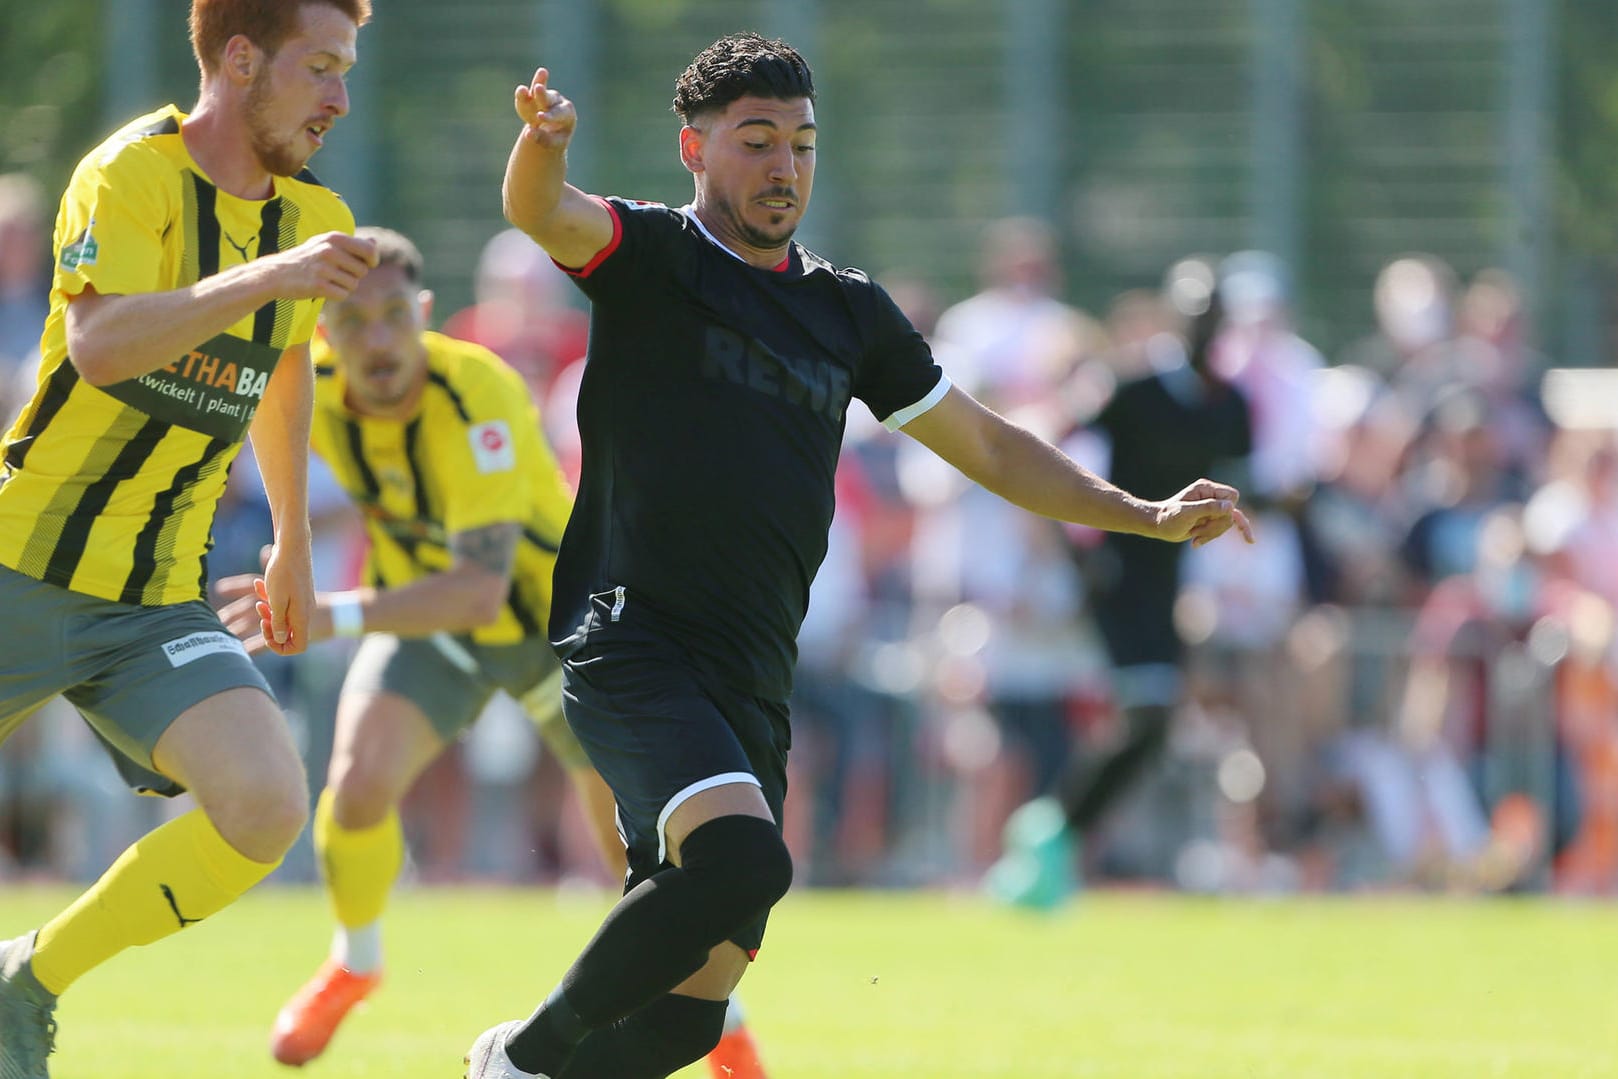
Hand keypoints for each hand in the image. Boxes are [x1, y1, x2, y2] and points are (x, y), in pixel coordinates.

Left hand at [255, 536, 315, 655]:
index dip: (281, 647)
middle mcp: (305, 613)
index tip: (267, 635)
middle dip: (271, 629)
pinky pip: (286, 607)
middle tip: (262, 616)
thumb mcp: (278, 600)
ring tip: (260, 602)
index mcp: (301, 617)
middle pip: (288, 634)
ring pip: (285, 620)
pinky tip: (261, 588)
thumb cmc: (285, 573)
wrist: (294, 547)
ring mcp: (303, 604)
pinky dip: (273, 604)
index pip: (297, 646)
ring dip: (270, 615)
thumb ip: (278, 621)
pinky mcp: (299, 595)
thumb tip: (279, 639)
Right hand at [261, 231, 379, 302]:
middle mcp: (329, 251)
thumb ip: (351, 244)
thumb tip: (374, 243)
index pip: (370, 250)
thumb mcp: (325, 244)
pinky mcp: (318, 286)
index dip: (372, 260)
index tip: (367, 264)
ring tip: (326, 279)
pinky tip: (322, 289)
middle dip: (354, 275)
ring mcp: (323, 268)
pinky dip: (336, 295)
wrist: (276, 274)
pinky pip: (343, 295)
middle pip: (363, 270)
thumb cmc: (306, 259)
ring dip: (344, 286)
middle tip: (335, 273)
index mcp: (334, 238)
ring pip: (353, 284)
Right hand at [515, 67, 576, 148]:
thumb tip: (528, 134)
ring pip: (535, 95)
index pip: (558, 113)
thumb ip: (540, 138)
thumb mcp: (550, 142)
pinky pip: (527, 94)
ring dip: (528, 94)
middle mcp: (557, 101)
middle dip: (542, 95)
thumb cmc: (554, 138)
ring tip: (522, 90)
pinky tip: (521, 89)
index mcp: (567, 113)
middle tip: (538, 88)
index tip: (539, 117)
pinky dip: (522, 95)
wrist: (551, 131)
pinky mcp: (533, 95)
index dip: (549, 115)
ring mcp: (545, 95)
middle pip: (548, 99)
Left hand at [1151, 478, 1254, 546]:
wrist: (1158, 526)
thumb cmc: (1168, 518)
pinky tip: (1249, 541)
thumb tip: (1230, 506)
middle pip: (1231, 512)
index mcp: (1206, 489)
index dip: (1227, 509)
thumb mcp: (1186, 513)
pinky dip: (1222, 534)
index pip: (1232, 495)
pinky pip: (1226, 526)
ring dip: (1212, 534)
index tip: (1210, 517)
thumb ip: (1208, 508)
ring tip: (1194, 538)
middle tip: (1196, 532)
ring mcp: (1212, 507)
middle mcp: (1211, 496)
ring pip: (1228, 522)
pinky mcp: (1211, 518)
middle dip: (1216, 526)